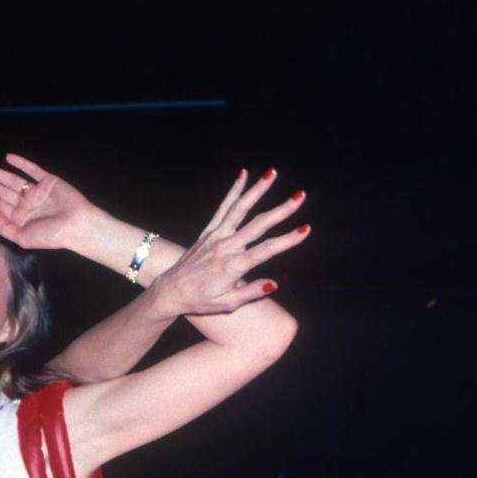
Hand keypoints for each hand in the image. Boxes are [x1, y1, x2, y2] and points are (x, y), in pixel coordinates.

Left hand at [0, 153, 100, 254]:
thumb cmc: (51, 236)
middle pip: (0, 191)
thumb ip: (5, 228)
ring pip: (11, 179)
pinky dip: (21, 163)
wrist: (77, 226)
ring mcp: (36, 192)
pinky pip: (32, 170)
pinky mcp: (48, 181)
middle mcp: (25, 204)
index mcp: (19, 219)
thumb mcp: (22, 238)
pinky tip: (8, 158)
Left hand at [150, 169, 308, 316]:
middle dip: (281, 210)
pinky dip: (234, 191)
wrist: (171, 291)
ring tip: (273, 173)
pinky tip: (243, 174)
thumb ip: (251, 293)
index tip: (305, 229)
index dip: (287, 240)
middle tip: (300, 195)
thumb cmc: (200, 301)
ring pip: (240, 209)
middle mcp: (225, 247)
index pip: (265, 250)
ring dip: (257, 190)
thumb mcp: (226, 304)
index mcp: (232, 267)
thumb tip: (275, 284)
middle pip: (258, 225)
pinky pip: (223, 207)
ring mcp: (216, 236)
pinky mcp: (209, 231)